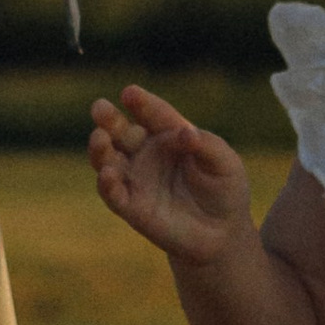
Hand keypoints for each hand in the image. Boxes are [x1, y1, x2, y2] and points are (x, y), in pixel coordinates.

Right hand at [89, 85, 254, 261]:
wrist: (223, 231)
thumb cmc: (224, 188)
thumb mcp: (224, 162)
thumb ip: (206, 145)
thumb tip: (185, 133)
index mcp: (168, 134)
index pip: (152, 114)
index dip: (141, 103)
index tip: (129, 93)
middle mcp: (146, 153)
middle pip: (122, 131)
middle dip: (109, 119)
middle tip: (100, 108)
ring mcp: (136, 179)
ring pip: (108, 160)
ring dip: (100, 149)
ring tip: (99, 138)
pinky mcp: (132, 207)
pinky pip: (113, 194)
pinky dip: (107, 184)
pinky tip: (107, 174)